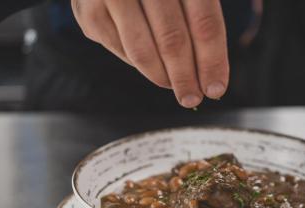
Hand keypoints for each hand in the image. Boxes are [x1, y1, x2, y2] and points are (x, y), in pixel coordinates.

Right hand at [71, 0, 228, 107]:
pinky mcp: (89, 12)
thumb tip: (211, 77)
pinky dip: (139, 63)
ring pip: (142, 51)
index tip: (216, 89)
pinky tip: (151, 63)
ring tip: (173, 86)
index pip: (204, 23)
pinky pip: (121, 49)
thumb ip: (200, 18)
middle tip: (193, 99)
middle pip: (173, 40)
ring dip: (162, 77)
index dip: (212, 61)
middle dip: (185, 77)